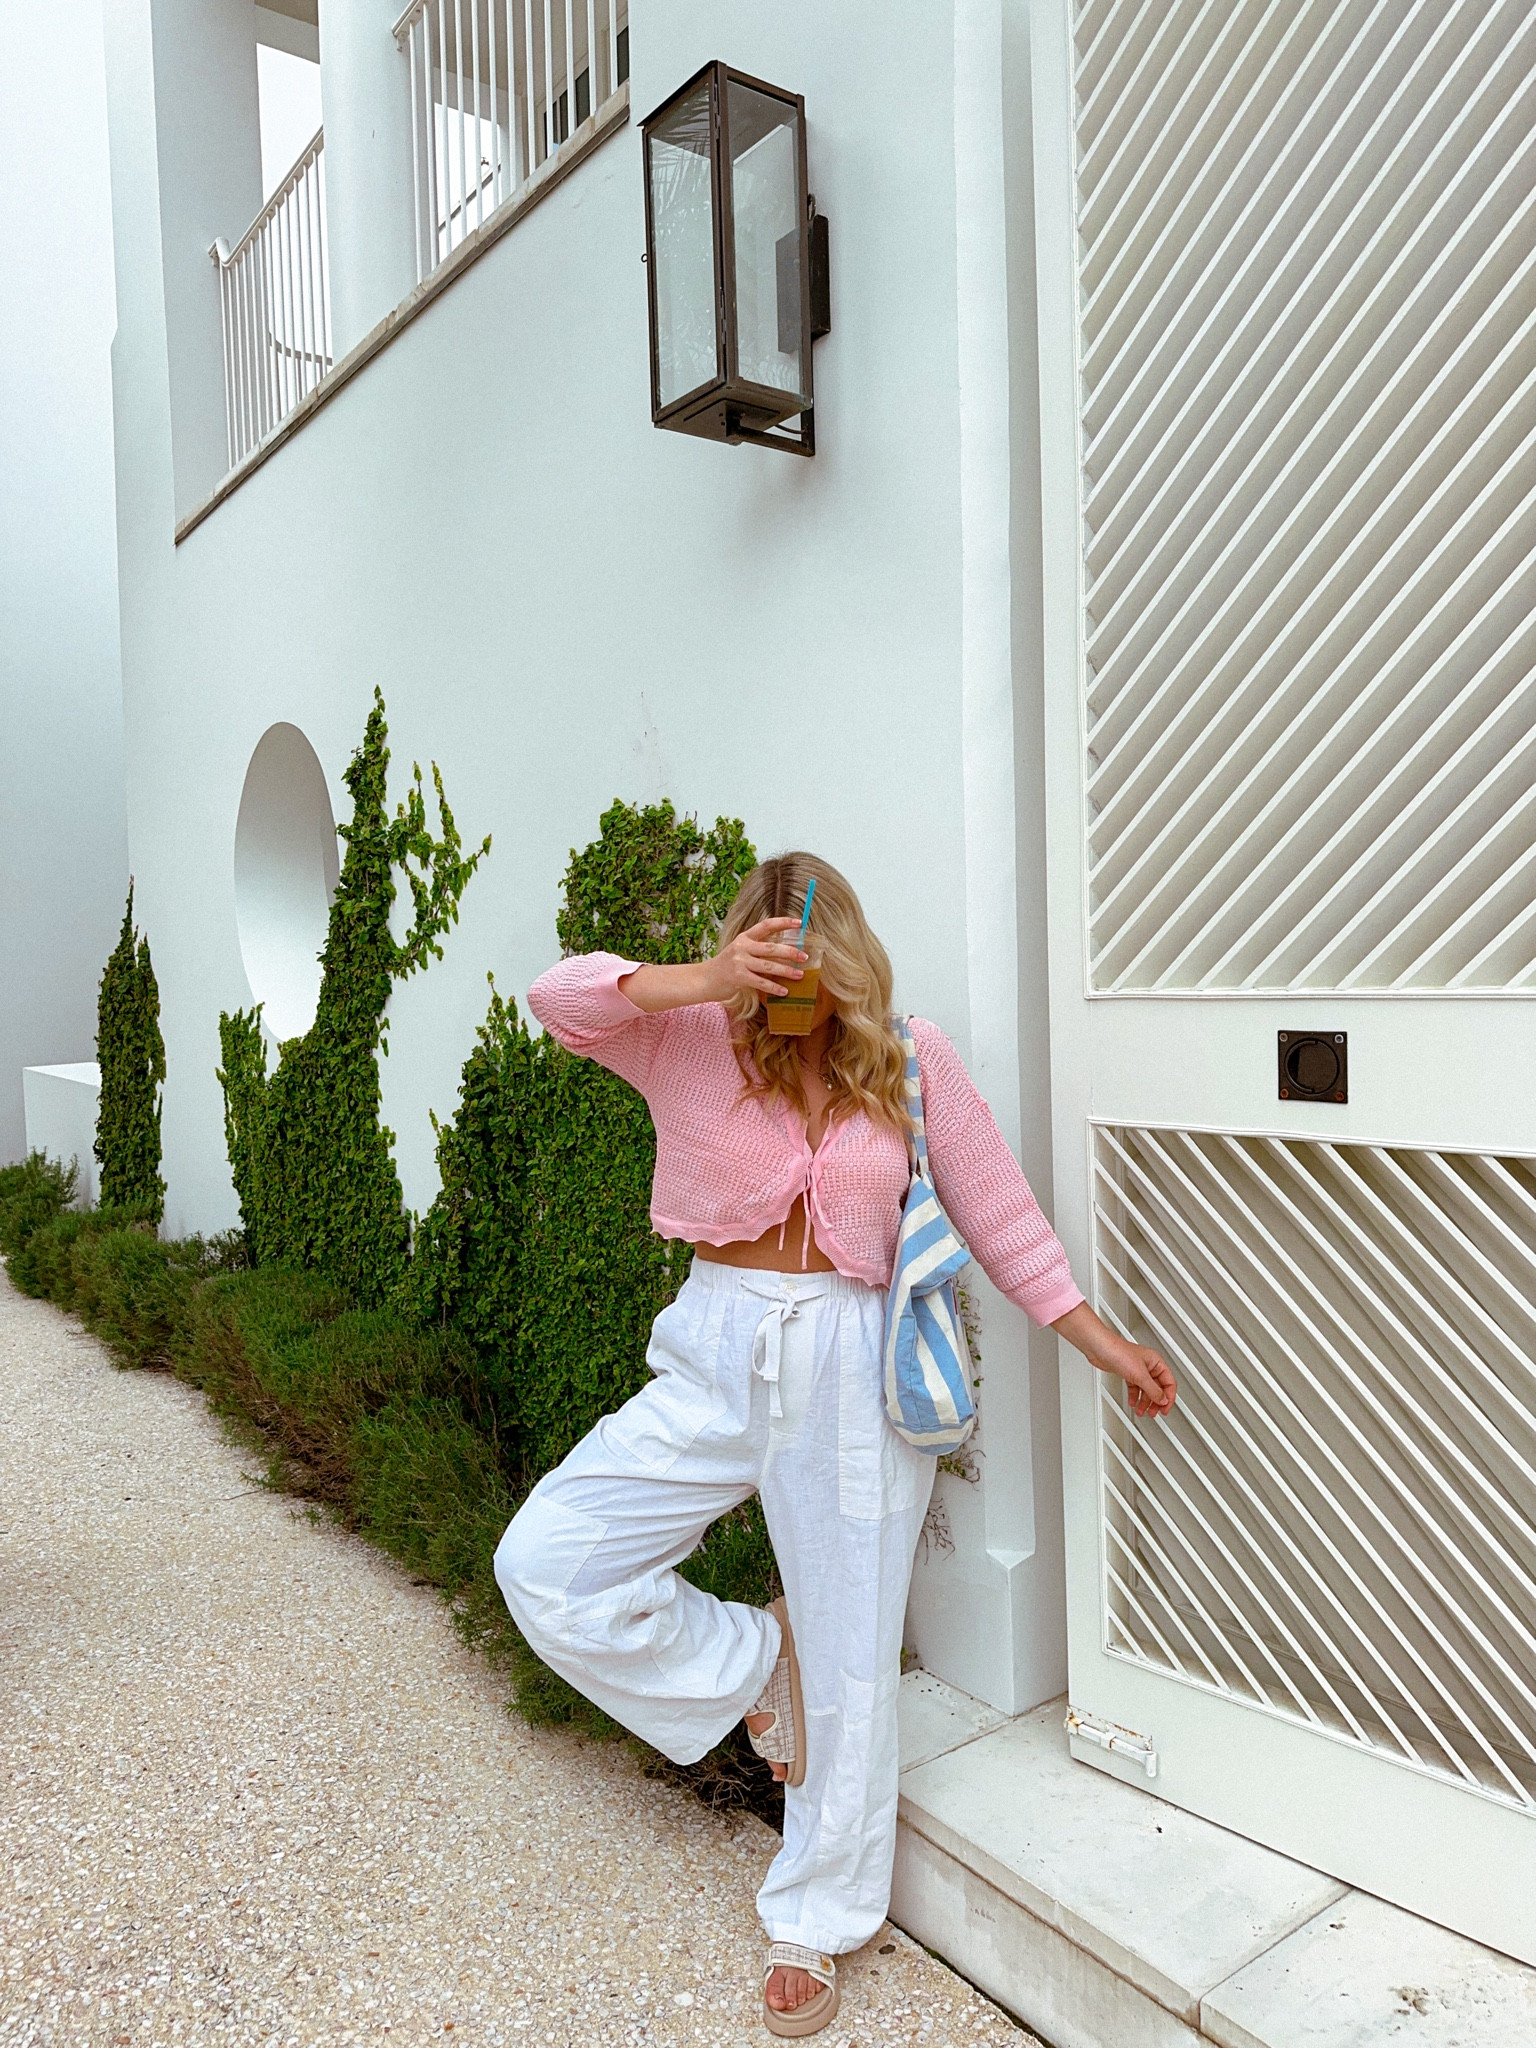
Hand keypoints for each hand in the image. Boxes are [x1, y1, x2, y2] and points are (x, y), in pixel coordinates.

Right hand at [703, 917, 805, 1001]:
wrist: (705, 979)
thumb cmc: (726, 966)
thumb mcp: (740, 951)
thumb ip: (758, 950)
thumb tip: (785, 953)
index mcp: (744, 937)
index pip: (766, 925)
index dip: (783, 922)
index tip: (800, 923)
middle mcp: (742, 947)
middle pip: (771, 948)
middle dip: (790, 952)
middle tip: (804, 957)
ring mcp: (739, 962)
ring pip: (768, 966)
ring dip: (786, 971)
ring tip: (799, 975)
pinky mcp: (738, 977)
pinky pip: (761, 982)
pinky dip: (774, 987)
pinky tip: (784, 991)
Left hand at [1051, 1303, 1176, 1417]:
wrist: (1100, 1349)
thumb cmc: (1118, 1353)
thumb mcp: (1140, 1375)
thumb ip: (1153, 1390)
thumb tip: (1163, 1400)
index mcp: (1157, 1362)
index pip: (1169, 1383)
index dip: (1168, 1397)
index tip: (1165, 1409)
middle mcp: (1149, 1366)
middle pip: (1158, 1388)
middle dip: (1156, 1402)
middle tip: (1154, 1413)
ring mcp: (1138, 1370)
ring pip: (1146, 1389)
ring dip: (1144, 1402)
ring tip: (1142, 1411)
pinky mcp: (1128, 1373)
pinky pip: (1135, 1387)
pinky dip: (1134, 1396)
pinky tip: (1132, 1402)